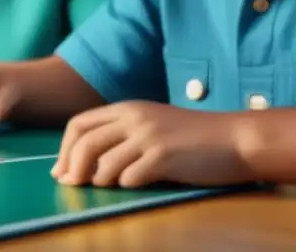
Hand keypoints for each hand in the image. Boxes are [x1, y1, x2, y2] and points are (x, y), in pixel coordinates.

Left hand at [51, 101, 251, 187]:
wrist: (233, 139)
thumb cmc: (192, 136)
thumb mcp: (151, 125)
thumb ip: (121, 136)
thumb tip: (86, 164)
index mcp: (127, 108)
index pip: (79, 124)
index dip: (64, 149)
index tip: (61, 170)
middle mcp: (133, 118)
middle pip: (85, 144)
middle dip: (72, 168)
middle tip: (71, 186)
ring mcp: (148, 137)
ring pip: (103, 164)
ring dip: (100, 181)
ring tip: (108, 187)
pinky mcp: (164, 157)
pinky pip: (130, 177)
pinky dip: (126, 185)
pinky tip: (136, 185)